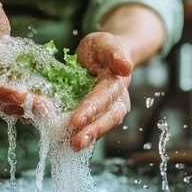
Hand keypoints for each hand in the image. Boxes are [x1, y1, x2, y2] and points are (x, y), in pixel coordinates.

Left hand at [69, 32, 132, 151]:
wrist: (105, 55)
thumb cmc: (104, 49)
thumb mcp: (106, 44)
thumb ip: (114, 54)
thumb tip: (126, 68)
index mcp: (117, 83)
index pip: (104, 97)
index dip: (91, 109)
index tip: (76, 120)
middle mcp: (115, 101)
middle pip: (107, 118)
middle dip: (92, 131)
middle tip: (76, 143)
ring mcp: (107, 111)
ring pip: (101, 126)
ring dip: (88, 137)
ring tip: (73, 147)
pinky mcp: (96, 116)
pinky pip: (90, 127)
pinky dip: (79, 134)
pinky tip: (65, 141)